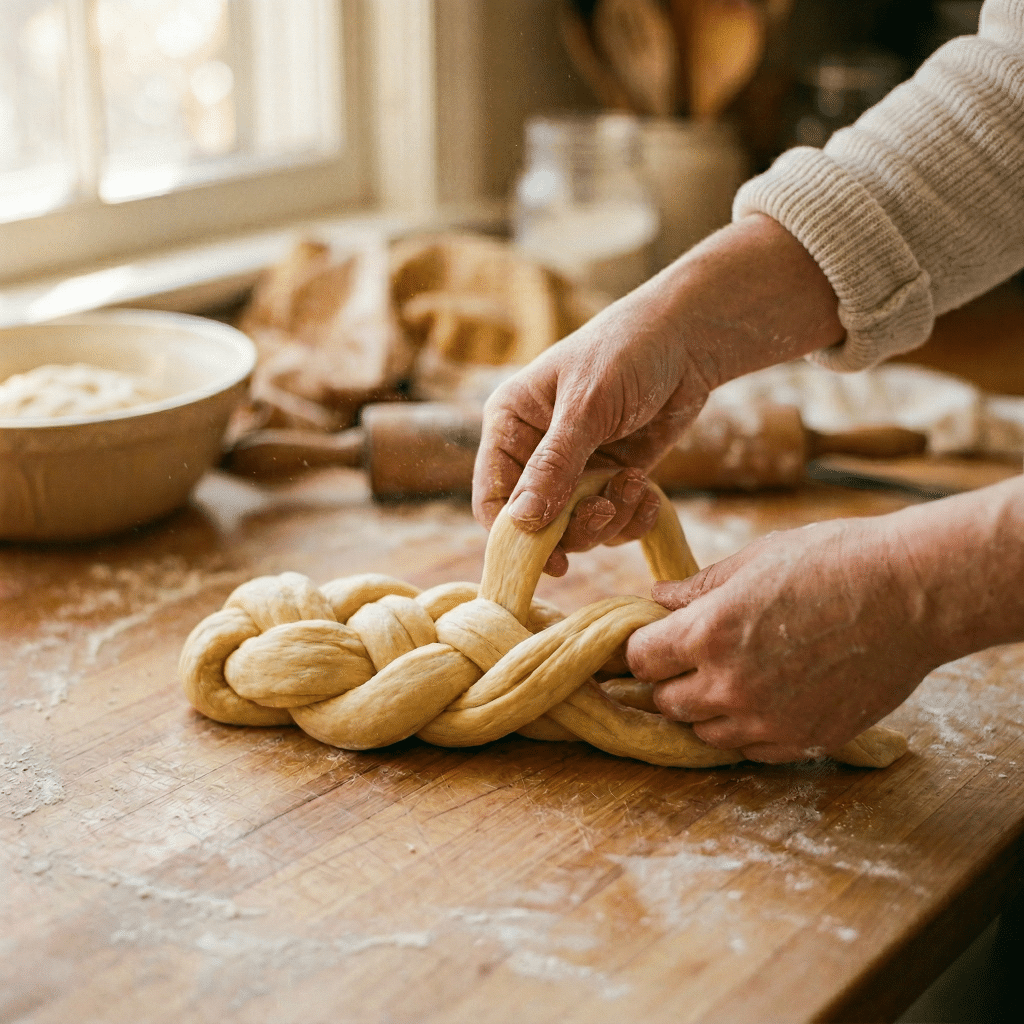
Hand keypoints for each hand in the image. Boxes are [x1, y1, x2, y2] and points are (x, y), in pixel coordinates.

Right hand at [472, 285, 713, 575]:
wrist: (688, 338)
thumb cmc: (626, 353)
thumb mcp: (587, 406)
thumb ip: (554, 466)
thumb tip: (521, 523)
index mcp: (511, 426)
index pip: (492, 497)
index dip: (513, 536)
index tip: (548, 560)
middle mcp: (536, 452)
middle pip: (536, 524)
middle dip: (574, 526)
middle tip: (605, 508)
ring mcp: (576, 469)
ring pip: (578, 529)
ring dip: (609, 519)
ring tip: (635, 484)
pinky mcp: (612, 479)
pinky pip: (612, 522)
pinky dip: (632, 517)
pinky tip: (650, 494)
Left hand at [625, 516, 943, 762]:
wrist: (912, 593)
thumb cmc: (832, 562)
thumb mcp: (753, 561)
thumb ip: (697, 588)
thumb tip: (658, 599)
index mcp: (708, 633)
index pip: (640, 660)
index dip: (642, 648)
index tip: (654, 641)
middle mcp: (730, 686)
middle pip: (665, 703)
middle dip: (668, 681)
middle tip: (687, 661)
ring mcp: (769, 721)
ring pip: (705, 734)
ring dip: (705, 711)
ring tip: (728, 680)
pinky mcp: (807, 741)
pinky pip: (753, 751)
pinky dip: (747, 732)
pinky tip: (763, 702)